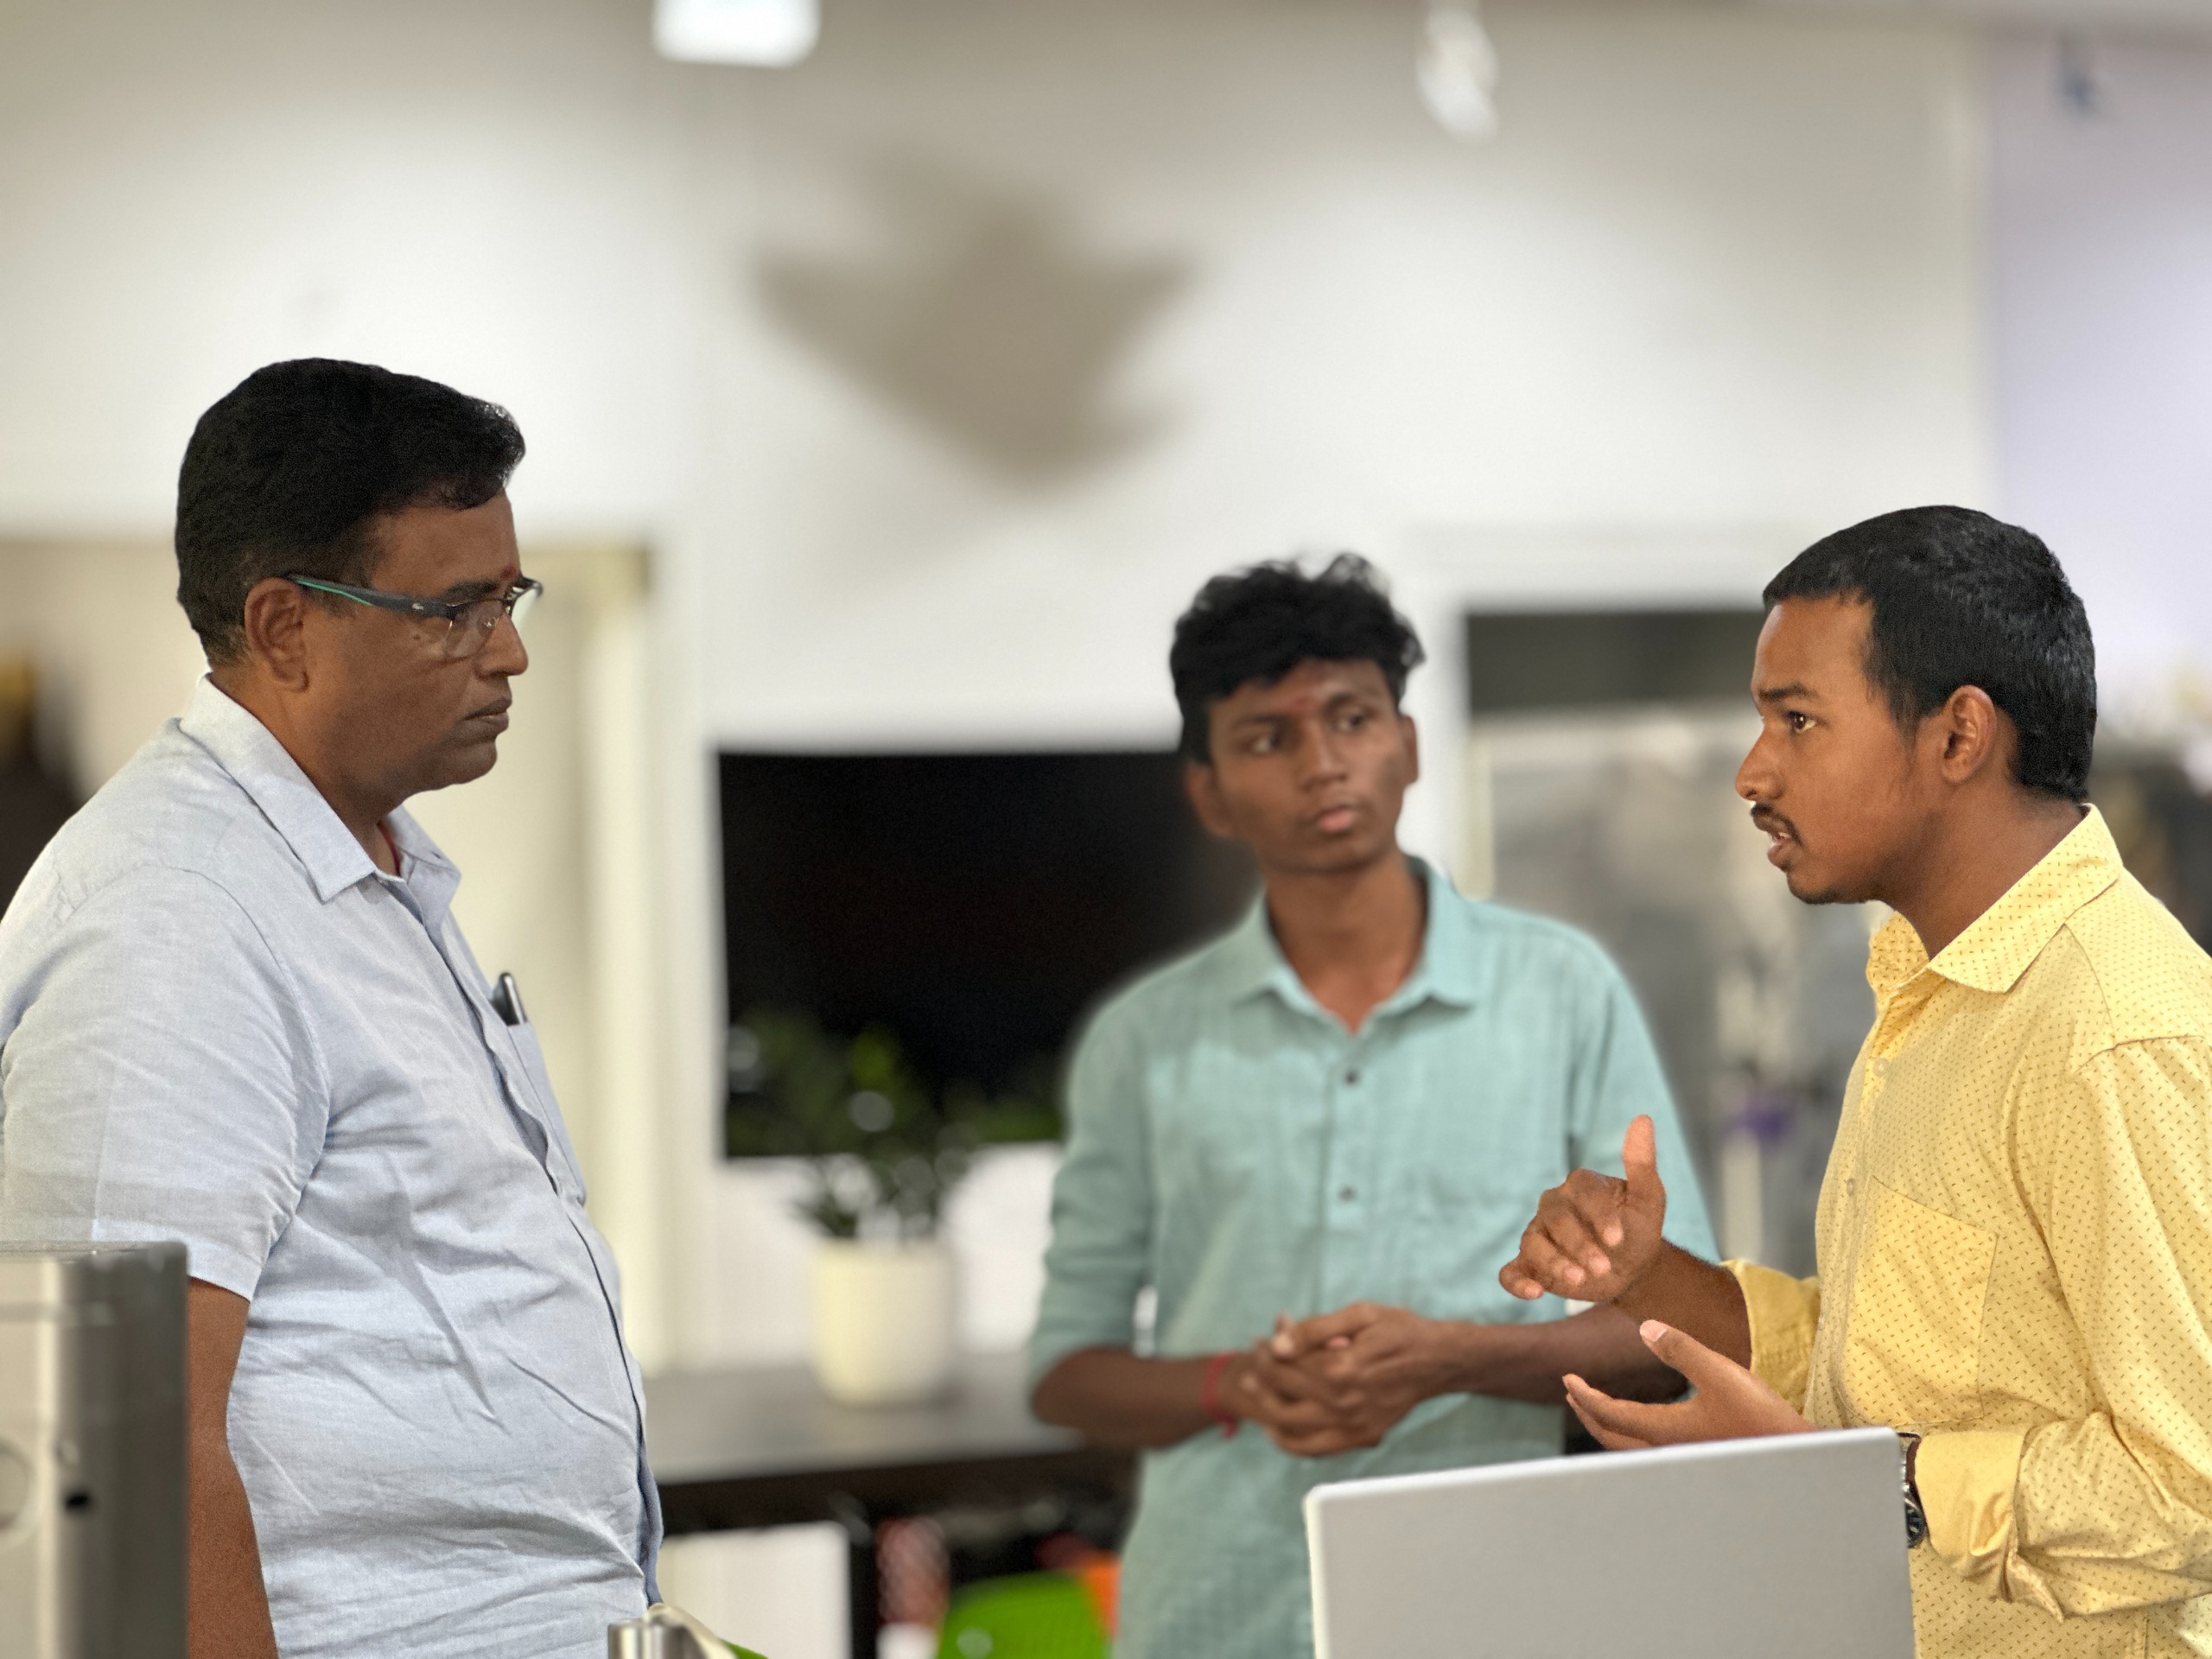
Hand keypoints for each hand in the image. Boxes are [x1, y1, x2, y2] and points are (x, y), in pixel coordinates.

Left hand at [1234, 1304, 1459, 1456]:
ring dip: (1265, 1409)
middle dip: (1260, 1375)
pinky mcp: (1361, 1438)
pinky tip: (1275, 1427)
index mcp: (1342, 1368)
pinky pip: (1315, 1449)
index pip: (1286, 1365)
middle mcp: (1345, 1402)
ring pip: (1291, 1427)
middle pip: (1282, 1395)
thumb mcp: (1359, 1315)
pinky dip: (1289, 1442)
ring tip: (1256, 1389)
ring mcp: (1354, 1425)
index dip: (1266, 1351)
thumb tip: (1277, 1345)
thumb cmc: (1398, 1331)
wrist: (1437, 1361)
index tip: (1261, 1340)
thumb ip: (1313, 1329)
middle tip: (1255, 1358)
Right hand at [1499, 1116, 1667, 1304]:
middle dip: (1578, 1244)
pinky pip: (1510, 1272)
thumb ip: (1642, 1163)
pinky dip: (1517, 1282)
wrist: (1633, 1269)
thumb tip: (1643, 1118)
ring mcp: (1539, 1236)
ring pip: (1532, 1244)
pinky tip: (1535, 1293)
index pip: (1580, 1191)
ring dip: (1552, 1263)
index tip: (1618, 1239)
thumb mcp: (1648, 1199)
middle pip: (1554, 1218)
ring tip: (1578, 1281)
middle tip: (1604, 1268)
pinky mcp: (1530, 1266)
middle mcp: (1553, 1207)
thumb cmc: (1638, 1229)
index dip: (1597, 1214)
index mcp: (1580, 1186)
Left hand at [1563, 1321, 1811, 1447]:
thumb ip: (1680, 1348)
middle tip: (1573, 1392)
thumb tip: (1644, 1328)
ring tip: (1600, 1405)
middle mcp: (1668, 1449)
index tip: (1568, 1378)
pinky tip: (1645, 1418)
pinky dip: (1632, 1433)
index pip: (1611, 1414)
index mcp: (1665, 1430)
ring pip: (1631, 1447)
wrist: (1796, 1455)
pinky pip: (1650, 1448)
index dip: (1586, 1396)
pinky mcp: (1698, 1456)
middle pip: (1612, 1437)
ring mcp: (1683, 1457)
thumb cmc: (1759, 1415)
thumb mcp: (1719, 1372)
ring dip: (1609, 1425)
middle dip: (1589, 1414)